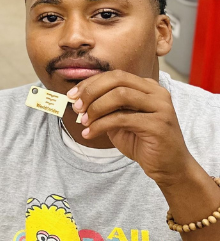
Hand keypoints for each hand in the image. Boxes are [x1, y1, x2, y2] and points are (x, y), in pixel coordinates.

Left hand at [69, 70, 199, 184]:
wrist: (168, 165)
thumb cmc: (142, 142)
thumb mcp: (119, 120)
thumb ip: (105, 107)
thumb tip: (78, 99)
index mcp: (148, 87)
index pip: (115, 75)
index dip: (90, 83)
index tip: (72, 95)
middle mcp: (157, 93)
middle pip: (117, 79)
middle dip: (91, 91)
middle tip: (77, 107)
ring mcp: (160, 107)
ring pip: (120, 95)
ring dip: (96, 108)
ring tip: (84, 122)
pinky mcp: (158, 124)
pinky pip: (122, 118)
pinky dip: (100, 125)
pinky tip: (90, 134)